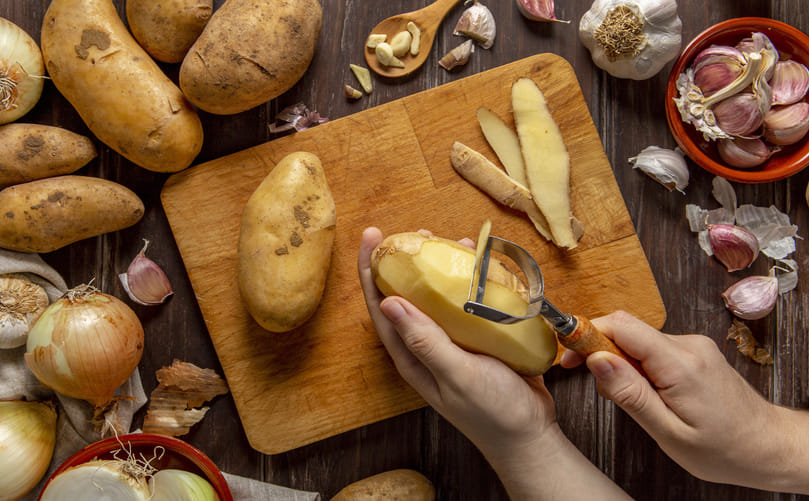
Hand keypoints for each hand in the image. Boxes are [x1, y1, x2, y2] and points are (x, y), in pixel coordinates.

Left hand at [357, 227, 555, 451]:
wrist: (530, 435)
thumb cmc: (492, 412)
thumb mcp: (457, 375)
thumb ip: (424, 341)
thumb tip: (388, 302)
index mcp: (411, 355)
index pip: (381, 305)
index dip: (371, 270)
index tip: (371, 236)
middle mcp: (426, 345)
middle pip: (407, 294)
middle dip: (407, 261)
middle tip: (419, 233)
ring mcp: (452, 341)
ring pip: (439, 295)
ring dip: (442, 268)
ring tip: (451, 242)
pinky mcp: (477, 338)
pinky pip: (467, 302)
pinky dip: (472, 280)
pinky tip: (482, 265)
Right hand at [561, 311, 808, 493]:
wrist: (767, 447)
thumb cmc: (723, 449)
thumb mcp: (668, 432)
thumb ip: (630, 394)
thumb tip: (597, 360)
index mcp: (681, 364)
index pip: (622, 326)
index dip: (588, 333)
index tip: (567, 352)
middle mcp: (688, 345)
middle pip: (626, 330)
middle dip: (600, 350)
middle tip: (589, 381)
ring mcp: (693, 346)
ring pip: (637, 340)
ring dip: (620, 362)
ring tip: (629, 400)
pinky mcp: (693, 352)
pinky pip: (652, 348)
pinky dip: (637, 365)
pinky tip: (645, 394)